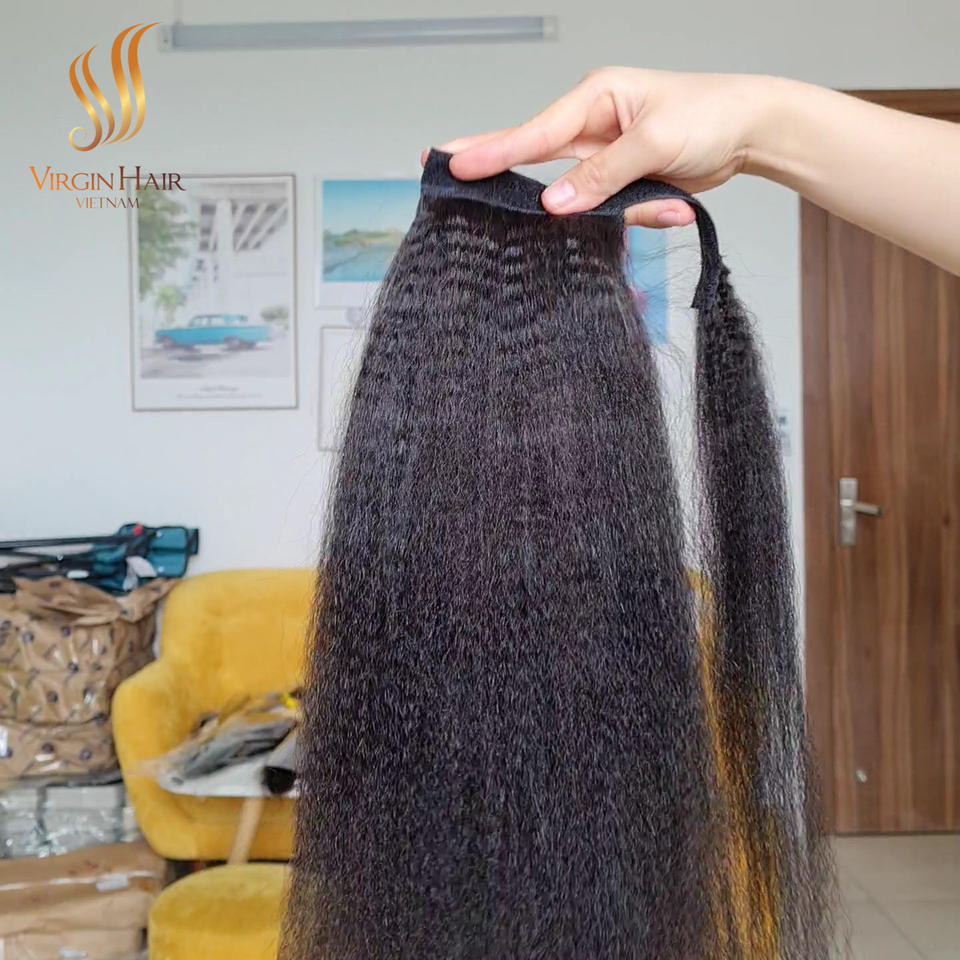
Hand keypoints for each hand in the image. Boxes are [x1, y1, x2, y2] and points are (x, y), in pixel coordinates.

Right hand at [430, 67, 771, 227]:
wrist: (750, 131)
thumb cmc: (708, 115)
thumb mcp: (655, 143)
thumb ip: (603, 175)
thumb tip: (554, 204)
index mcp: (595, 98)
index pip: (534, 132)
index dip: (494, 152)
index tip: (455, 165)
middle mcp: (592, 124)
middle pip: (532, 152)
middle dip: (493, 161)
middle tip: (441, 166)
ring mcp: (603, 154)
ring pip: (576, 191)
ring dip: (616, 205)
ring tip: (657, 194)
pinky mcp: (619, 180)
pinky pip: (611, 207)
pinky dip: (643, 211)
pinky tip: (678, 200)